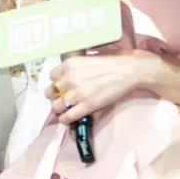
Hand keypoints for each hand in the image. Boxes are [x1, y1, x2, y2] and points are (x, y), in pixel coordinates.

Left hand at [46, 49, 179, 124]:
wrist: (128, 71)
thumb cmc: (112, 63)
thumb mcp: (88, 59)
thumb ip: (75, 67)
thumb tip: (69, 75)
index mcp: (70, 64)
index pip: (51, 75)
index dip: (56, 82)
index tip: (60, 86)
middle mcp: (69, 78)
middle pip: (50, 92)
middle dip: (54, 96)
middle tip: (60, 99)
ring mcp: (77, 93)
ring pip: (56, 106)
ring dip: (58, 109)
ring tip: (63, 110)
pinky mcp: (87, 106)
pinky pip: (68, 116)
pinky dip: (65, 119)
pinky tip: (67, 119)